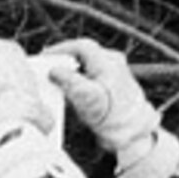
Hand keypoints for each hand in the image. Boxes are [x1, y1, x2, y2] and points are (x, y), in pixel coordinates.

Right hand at [43, 39, 160, 153]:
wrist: (132, 131)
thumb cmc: (114, 117)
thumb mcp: (87, 98)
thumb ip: (69, 81)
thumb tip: (54, 71)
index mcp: (108, 62)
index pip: (81, 46)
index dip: (60, 49)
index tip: (46, 56)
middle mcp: (113, 62)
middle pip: (83, 54)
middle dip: (64, 60)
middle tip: (49, 68)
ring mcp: (115, 71)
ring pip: (87, 64)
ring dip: (71, 70)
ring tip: (58, 80)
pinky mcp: (113, 82)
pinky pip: (92, 73)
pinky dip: (79, 78)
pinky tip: (72, 90)